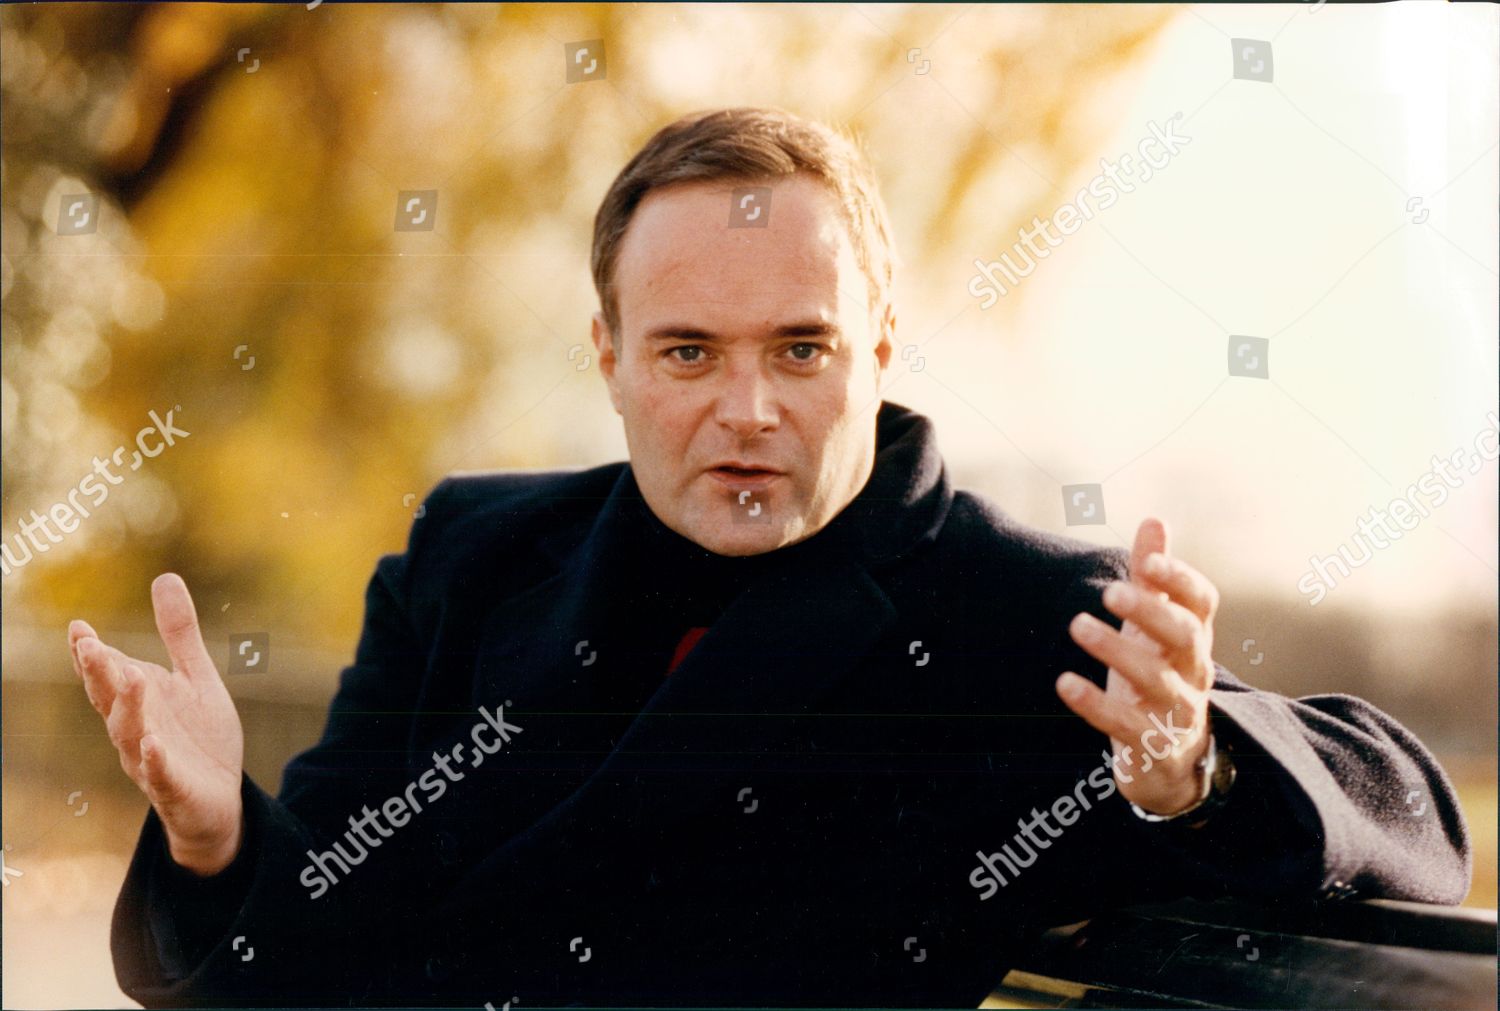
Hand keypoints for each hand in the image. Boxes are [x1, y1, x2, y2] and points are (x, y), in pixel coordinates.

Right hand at [69, 573, 244, 874]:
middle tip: (88, 645)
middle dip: (99, 673)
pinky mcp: (173, 786)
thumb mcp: (195, 677)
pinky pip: (160, 774)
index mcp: (139, 700)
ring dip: (129, 707)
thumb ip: (179, 633)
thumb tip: (164, 577)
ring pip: (130, 734)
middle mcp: (135, 729)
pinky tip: (155, 743)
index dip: (91, 653)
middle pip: (110, 700)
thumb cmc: (199, 737)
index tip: (78, 627)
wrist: (220, 798)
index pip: (108, 673)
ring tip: (131, 678)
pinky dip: (155, 759)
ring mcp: (150, 760)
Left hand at [1056, 517, 1216, 815]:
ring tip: (1078, 625)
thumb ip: (1153, 579)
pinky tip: (1064, 683)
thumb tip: (1155, 519)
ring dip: (1117, 651)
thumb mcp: (1155, 629)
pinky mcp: (1152, 746)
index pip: (1202, 602)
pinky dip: (1095, 704)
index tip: (1149, 561)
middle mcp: (1193, 671)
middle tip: (1110, 592)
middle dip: (1151, 612)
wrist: (1172, 764)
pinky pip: (1125, 724)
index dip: (1180, 580)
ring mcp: (1177, 711)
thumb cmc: (1159, 678)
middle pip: (1186, 636)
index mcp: (1193, 638)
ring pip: (1157, 679)